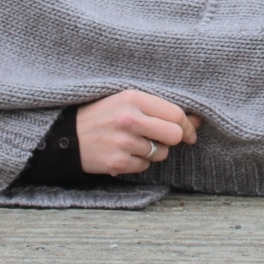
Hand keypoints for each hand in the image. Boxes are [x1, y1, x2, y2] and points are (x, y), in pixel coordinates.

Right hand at [75, 90, 201, 175]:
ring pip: (161, 153)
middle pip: (173, 135)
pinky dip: (138, 161)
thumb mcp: (126, 101)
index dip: (187, 125)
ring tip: (134, 142)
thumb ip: (159, 108)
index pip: (175, 113)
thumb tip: (196, 121)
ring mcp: (123, 142)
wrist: (67, 135)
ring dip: (153, 151)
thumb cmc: (102, 115)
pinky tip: (124, 152)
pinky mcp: (117, 162)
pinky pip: (144, 166)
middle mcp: (129, 119)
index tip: (189, 132)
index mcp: (133, 98)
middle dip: (173, 139)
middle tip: (162, 138)